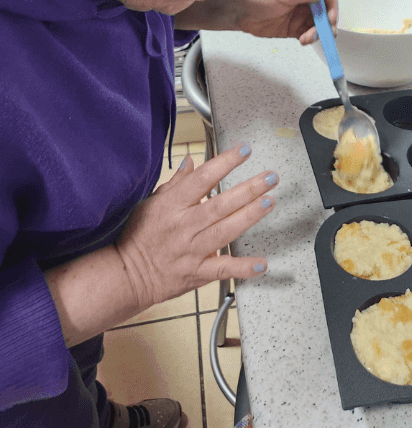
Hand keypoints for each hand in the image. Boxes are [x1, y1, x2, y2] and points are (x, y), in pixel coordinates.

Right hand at [114, 146, 277, 308]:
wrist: (126, 277)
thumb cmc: (139, 237)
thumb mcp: (151, 204)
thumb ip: (176, 183)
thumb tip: (191, 161)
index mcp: (172, 206)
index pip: (202, 179)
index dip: (224, 163)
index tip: (245, 150)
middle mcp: (183, 226)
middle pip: (219, 205)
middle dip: (247, 190)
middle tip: (270, 178)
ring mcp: (191, 250)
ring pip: (224, 231)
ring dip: (249, 217)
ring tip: (269, 202)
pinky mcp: (197, 273)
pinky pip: (223, 269)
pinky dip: (243, 267)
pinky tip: (262, 263)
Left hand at [230, 0, 338, 44]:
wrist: (240, 11)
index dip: (332, 7)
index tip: (330, 19)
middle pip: (326, 11)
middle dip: (326, 23)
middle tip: (324, 33)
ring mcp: (302, 13)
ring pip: (319, 24)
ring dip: (318, 33)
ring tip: (308, 38)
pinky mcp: (296, 27)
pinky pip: (309, 33)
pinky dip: (310, 38)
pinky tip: (303, 40)